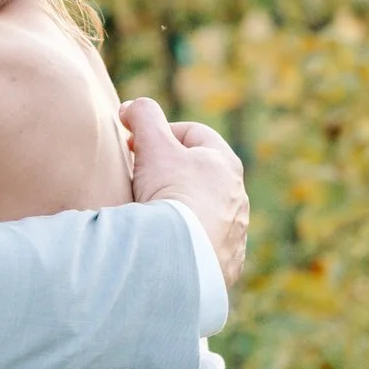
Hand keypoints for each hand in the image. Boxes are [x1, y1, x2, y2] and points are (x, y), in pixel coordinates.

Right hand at [122, 98, 247, 286]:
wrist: (184, 255)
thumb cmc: (172, 192)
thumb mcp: (153, 144)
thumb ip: (144, 116)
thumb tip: (132, 108)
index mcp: (225, 163)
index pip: (193, 133)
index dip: (159, 132)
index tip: (134, 144)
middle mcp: (237, 195)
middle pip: (199, 173)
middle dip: (169, 171)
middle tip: (139, 178)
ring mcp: (234, 230)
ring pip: (203, 209)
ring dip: (179, 206)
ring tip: (150, 214)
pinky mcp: (226, 261)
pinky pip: (203, 242)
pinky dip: (185, 238)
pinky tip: (165, 242)